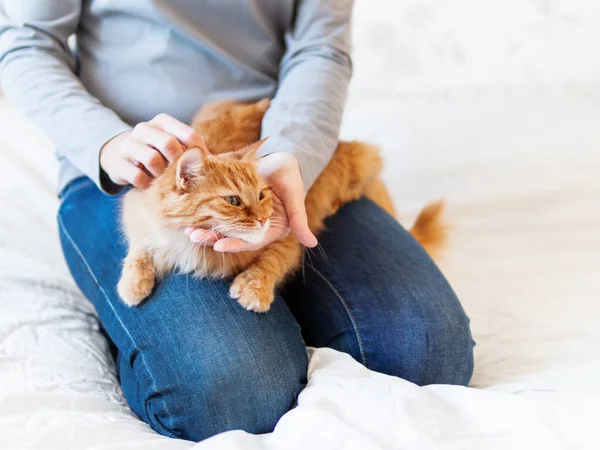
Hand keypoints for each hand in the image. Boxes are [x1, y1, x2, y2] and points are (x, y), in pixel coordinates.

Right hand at [100, 114, 206, 188]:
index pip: (189, 135)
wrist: (121, 157)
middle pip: (169, 144)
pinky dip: (146, 184)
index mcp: (164, 121)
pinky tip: (148, 185)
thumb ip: (194, 152)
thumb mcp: (176, 148)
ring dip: (161, 175)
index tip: (197, 167)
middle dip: (177, 164)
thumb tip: (217, 164)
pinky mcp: (118, 161)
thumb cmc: (159, 154)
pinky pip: (136, 176)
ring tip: (162, 180)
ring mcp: (129, 143)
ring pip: (152, 159)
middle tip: (179, 176)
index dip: (197, 155)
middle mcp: (145, 128)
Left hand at [186, 152, 317, 251]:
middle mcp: (255, 225)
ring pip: (222, 227)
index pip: (251, 241)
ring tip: (188, 229)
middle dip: (213, 237)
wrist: (278, 153)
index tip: (219, 245)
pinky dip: (205, 214)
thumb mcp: (294, 194)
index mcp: (271, 227)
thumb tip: (311, 243)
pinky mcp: (233, 204)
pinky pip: (217, 212)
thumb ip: (299, 219)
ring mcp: (243, 215)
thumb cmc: (288, 173)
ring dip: (206, 228)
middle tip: (194, 236)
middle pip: (232, 237)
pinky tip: (191, 214)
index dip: (235, 244)